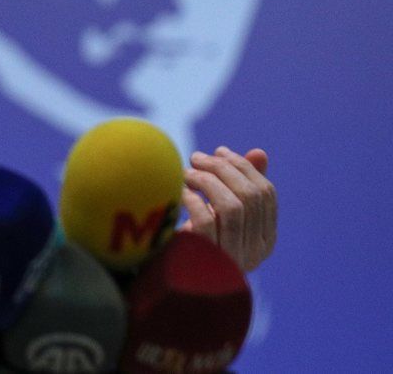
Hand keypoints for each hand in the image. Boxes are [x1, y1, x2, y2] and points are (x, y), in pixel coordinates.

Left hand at [180, 147, 276, 271]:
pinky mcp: (206, 260)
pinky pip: (205, 220)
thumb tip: (259, 152)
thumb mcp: (222, 214)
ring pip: (232, 207)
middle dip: (222, 169)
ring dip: (207, 181)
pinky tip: (178, 191)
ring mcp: (232, 258)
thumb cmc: (197, 241)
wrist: (167, 281)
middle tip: (197, 157)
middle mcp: (254, 252)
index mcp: (265, 241)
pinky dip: (192, 199)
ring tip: (186, 172)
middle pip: (249, 196)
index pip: (266, 194)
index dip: (244, 168)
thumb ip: (242, 185)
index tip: (219, 151)